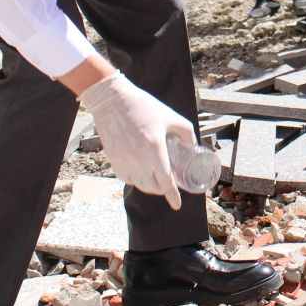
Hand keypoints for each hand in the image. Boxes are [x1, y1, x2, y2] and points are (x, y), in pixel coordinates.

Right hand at [78, 72, 195, 210]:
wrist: (112, 100)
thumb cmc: (143, 107)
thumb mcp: (170, 116)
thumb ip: (186, 132)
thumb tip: (193, 146)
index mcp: (155, 149)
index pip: (166, 181)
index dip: (173, 196)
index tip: (177, 205)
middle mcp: (139, 159)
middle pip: (153, 186)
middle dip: (163, 189)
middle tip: (169, 183)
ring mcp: (124, 161)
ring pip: (139, 185)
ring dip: (150, 186)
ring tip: (156, 179)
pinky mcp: (113, 160)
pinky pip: (126, 178)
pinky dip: (135, 180)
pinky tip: (140, 174)